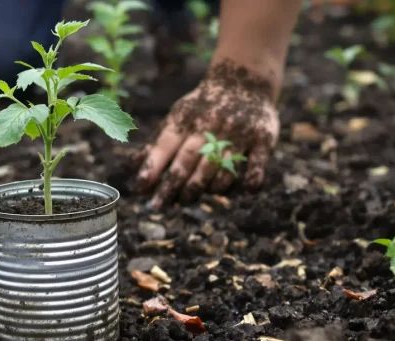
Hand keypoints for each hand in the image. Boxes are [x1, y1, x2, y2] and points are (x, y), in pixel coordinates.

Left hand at [135, 59, 278, 208]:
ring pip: (220, 168)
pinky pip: (257, 166)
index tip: (139, 190)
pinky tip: (241, 190)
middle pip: (189, 161)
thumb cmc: (203, 107)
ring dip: (206, 188)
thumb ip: (157, 144)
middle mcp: (211, 126)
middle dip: (172, 187)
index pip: (165, 146)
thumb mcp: (177, 118)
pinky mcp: (263, 139)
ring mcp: (238, 133)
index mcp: (186, 120)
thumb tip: (131, 168)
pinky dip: (249, 181)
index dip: (152, 169)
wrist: (244, 80)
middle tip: (158, 206)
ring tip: (191, 197)